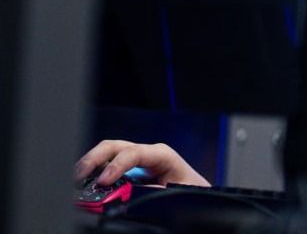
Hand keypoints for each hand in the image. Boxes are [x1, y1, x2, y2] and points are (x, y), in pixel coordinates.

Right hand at [74, 140, 210, 187]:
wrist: (198, 193)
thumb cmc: (193, 189)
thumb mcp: (179, 191)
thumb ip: (154, 191)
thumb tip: (129, 194)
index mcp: (161, 154)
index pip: (134, 152)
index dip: (116, 165)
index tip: (103, 181)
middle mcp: (146, 153)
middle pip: (114, 147)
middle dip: (94, 158)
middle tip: (78, 176)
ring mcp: (135, 160)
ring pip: (106, 153)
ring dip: (89, 164)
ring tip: (74, 179)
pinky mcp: (128, 171)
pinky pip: (106, 166)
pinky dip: (92, 172)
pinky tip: (82, 181)